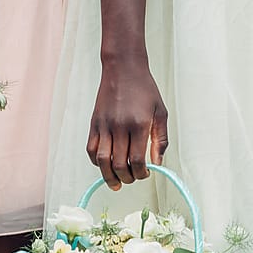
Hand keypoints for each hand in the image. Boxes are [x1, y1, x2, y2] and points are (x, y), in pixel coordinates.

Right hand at [86, 56, 168, 189]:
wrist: (123, 68)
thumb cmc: (144, 89)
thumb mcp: (161, 112)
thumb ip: (160, 140)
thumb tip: (157, 163)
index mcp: (139, 124)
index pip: (137, 160)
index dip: (141, 173)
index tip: (145, 174)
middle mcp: (119, 126)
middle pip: (119, 165)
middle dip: (127, 178)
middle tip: (132, 178)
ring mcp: (104, 125)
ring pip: (102, 161)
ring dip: (109, 177)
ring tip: (116, 183)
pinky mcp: (94, 124)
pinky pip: (91, 150)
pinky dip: (97, 162)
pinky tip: (105, 165)